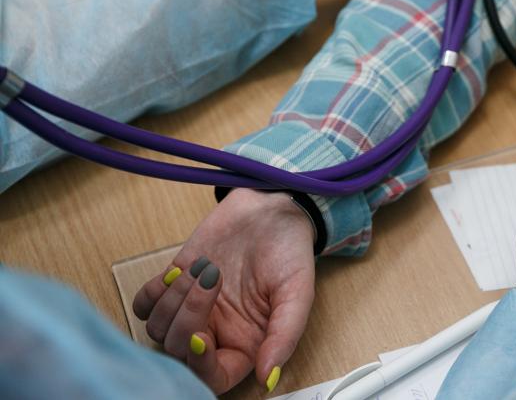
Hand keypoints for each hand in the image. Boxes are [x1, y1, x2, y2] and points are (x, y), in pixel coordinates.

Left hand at [132, 189, 315, 393]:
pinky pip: (144, 305)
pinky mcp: (175, 284)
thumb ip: (283, 337)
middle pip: (179, 352)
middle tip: (214, 279)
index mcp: (245, 344)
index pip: (213, 378)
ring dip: (174, 300)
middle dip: (189, 317)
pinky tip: (180, 272)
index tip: (201, 339)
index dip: (201, 366)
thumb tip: (268, 380)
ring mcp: (192, 309)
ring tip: (204, 269)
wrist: (272, 209)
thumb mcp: (298, 295)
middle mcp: (216, 332)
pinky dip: (154, 292)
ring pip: (158, 329)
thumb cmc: (289, 253)